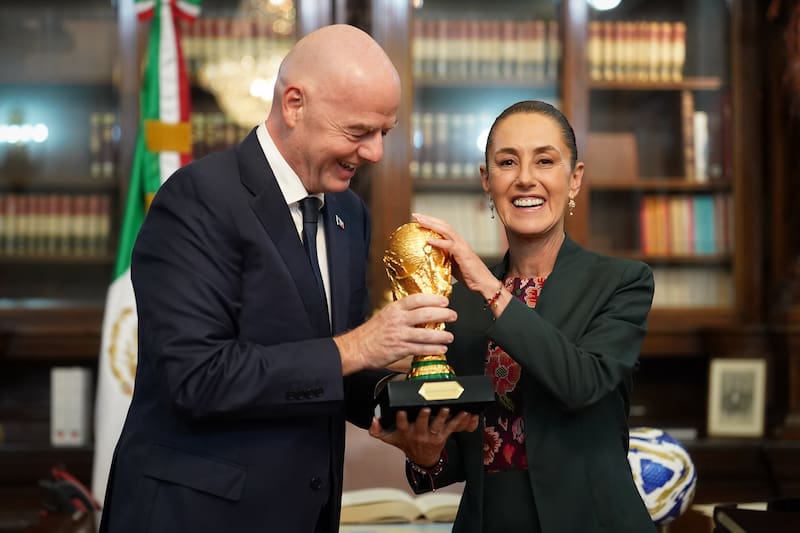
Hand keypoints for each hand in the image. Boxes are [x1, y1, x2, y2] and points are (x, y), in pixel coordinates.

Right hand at [334, 293, 456, 374]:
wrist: (356, 348)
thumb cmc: (370, 333)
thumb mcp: (384, 315)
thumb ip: (401, 313)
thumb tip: (420, 310)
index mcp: (394, 309)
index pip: (417, 299)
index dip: (433, 299)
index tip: (444, 300)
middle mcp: (398, 320)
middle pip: (425, 314)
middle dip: (443, 314)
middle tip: (452, 315)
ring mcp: (399, 335)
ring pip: (426, 334)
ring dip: (441, 335)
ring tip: (450, 336)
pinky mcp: (400, 349)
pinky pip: (421, 349)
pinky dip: (433, 349)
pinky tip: (441, 349)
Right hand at [368, 407, 478, 466]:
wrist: (421, 458)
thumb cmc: (405, 442)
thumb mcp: (389, 438)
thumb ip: (377, 430)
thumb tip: (373, 419)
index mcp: (405, 433)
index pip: (401, 425)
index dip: (401, 418)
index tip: (401, 411)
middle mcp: (418, 434)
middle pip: (421, 425)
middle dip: (423, 417)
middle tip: (425, 408)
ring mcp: (431, 436)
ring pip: (437, 426)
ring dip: (442, 417)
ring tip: (445, 409)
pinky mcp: (443, 436)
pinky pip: (451, 428)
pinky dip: (458, 420)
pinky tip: (464, 412)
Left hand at [412, 213, 497, 295]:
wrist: (483, 283)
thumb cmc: (469, 276)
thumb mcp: (452, 265)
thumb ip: (442, 258)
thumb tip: (428, 257)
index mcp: (457, 242)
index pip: (443, 228)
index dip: (431, 222)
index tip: (418, 219)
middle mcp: (459, 241)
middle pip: (443, 225)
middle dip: (428, 219)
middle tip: (415, 215)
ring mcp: (462, 246)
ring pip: (446, 230)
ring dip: (431, 225)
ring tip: (420, 222)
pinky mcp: (463, 253)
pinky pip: (449, 245)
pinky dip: (438, 242)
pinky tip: (428, 240)